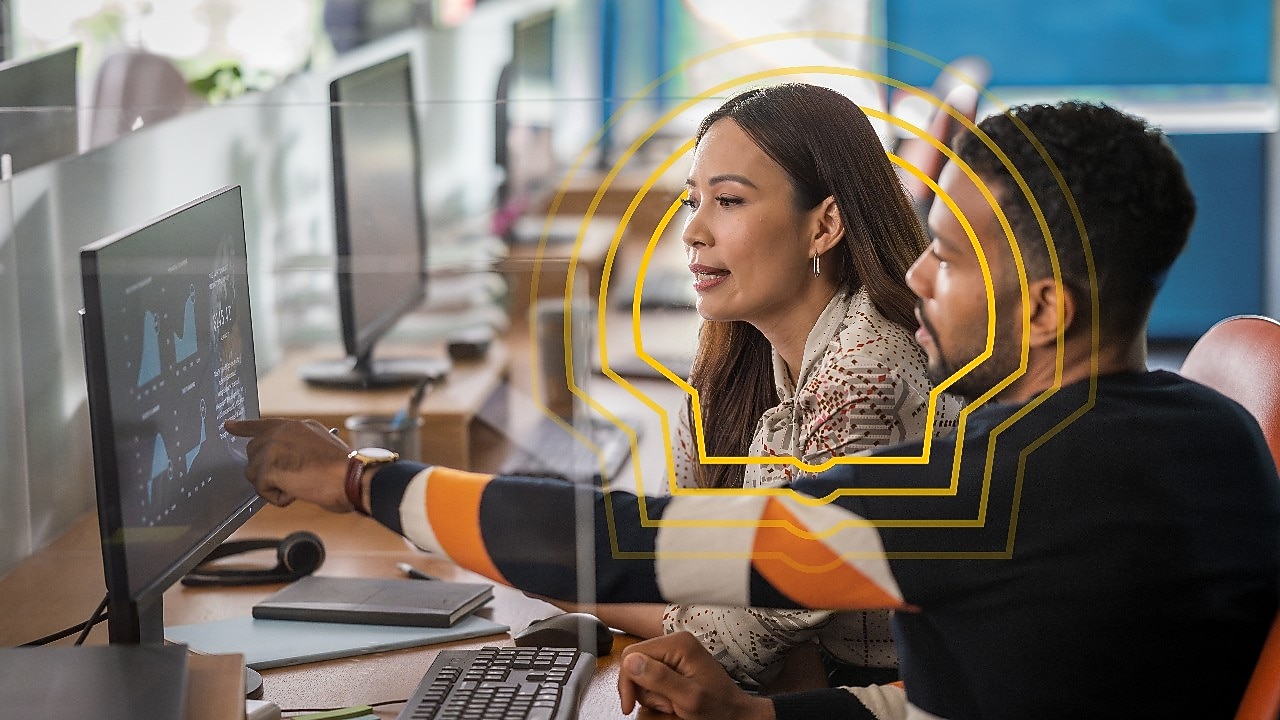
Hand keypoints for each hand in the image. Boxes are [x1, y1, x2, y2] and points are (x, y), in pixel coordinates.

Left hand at [224, 418, 351, 511]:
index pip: (262, 424)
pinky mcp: (268, 467)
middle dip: (265, 470)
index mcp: (295, 426)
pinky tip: (297, 492)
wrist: (350, 477)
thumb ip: (300, 446)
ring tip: (298, 485)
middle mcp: (281, 432)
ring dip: (272, 485)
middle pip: (253, 453)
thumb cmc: (344, 469)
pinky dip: (278, 498)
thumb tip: (286, 460)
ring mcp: (273, 448)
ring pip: (254, 473)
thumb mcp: (322, 445)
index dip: (243, 427)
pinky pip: (262, 490)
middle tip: (290, 479)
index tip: (229, 426)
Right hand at [618, 632, 774, 719]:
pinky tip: (673, 701)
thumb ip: (660, 678)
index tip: (629, 704)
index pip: (633, 654)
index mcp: (678, 644)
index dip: (627, 681)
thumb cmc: (719, 708)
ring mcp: (675, 653)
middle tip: (665, 704)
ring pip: (642, 674)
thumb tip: (631, 662)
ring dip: (653, 695)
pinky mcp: (674, 664)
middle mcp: (675, 643)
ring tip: (673, 704)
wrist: (734, 715)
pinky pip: (652, 678)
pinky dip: (658, 695)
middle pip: (635, 663)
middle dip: (645, 690)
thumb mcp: (688, 698)